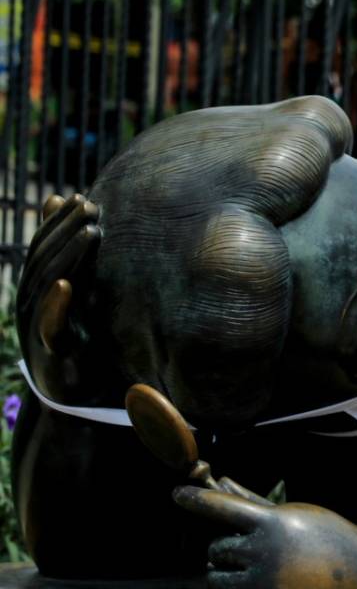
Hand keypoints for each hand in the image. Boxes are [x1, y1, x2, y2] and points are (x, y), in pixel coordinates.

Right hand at [15, 194, 100, 400]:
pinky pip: (49, 326)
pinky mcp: (51, 351)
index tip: (82, 197)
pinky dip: (55, 305)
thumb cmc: (79, 334)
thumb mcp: (77, 289)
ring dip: (69, 257)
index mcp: (37, 287)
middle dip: (68, 231)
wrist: (74, 391)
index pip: (43, 247)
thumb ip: (71, 252)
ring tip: (91, 233)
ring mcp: (38, 326)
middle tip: (92, 208)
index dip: (59, 221)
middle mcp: (32, 302)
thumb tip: (60, 199)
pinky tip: (66, 285)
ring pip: (48, 286)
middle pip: (45, 260)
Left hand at [173, 486, 356, 588]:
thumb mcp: (295, 515)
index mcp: (272, 522)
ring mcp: (262, 586)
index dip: (195, 498)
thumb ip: (253, 499)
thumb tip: (219, 479)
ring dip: (225, 578)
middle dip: (228, 551)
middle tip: (257, 554)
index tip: (177, 492)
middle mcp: (263, 552)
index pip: (220, 506)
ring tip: (254, 576)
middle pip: (215, 549)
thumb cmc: (329, 539)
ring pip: (214, 580)